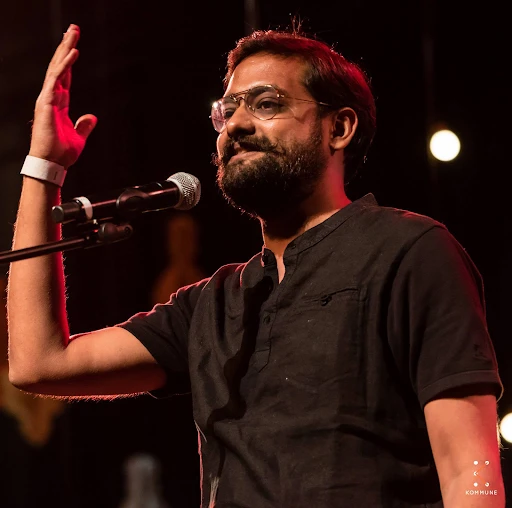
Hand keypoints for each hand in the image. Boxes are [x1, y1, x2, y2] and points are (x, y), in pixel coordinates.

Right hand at [29, 24, 96, 168]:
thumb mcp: (79, 137)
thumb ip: (84, 125)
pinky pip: (56, 79)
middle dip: (66, 46)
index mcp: (59, 104)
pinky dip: (64, 65)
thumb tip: (92, 117)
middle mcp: (51, 97)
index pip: (65, 77)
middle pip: (60, 66)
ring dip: (65, 48)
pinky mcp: (46, 102)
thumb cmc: (62, 153)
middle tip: (73, 28)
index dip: (70, 61)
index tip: (74, 45)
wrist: (52, 164)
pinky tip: (73, 52)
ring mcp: (47, 98)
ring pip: (57, 67)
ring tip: (73, 32)